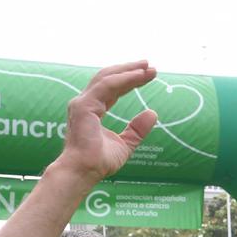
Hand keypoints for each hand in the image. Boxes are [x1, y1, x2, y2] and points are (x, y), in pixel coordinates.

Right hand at [55, 61, 160, 182]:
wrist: (85, 171)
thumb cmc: (100, 162)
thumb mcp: (125, 144)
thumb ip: (137, 130)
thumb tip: (153, 113)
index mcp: (92, 109)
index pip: (113, 89)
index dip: (130, 80)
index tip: (148, 74)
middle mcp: (85, 102)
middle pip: (109, 78)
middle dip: (129, 70)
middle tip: (149, 65)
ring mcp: (83, 102)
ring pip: (108, 78)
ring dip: (128, 71)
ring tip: (147, 67)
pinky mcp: (84, 105)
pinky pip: (107, 86)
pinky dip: (124, 79)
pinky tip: (138, 76)